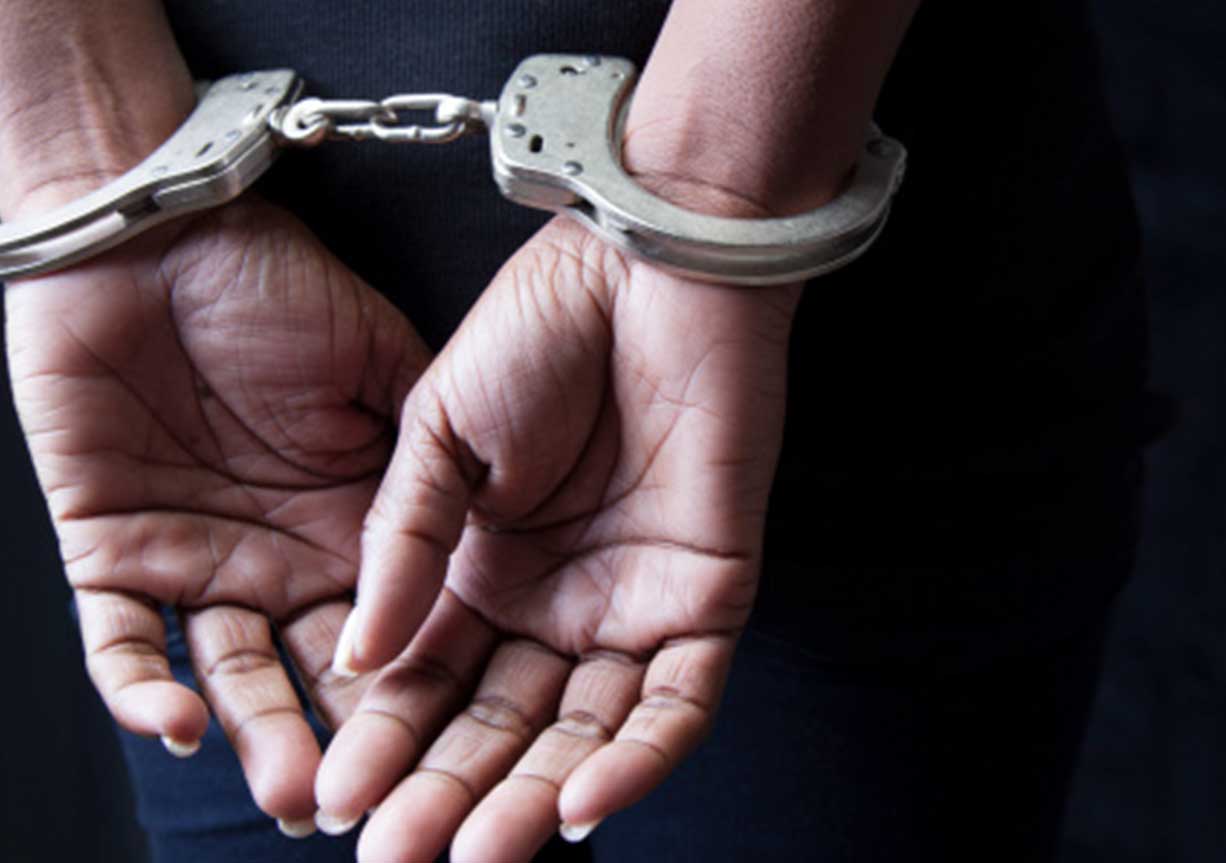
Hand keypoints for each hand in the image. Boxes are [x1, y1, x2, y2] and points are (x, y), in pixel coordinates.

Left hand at [3, 198, 429, 833]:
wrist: (157, 229)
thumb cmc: (276, 284)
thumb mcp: (389, 370)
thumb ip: (436, 464)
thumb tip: (509, 541)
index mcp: (354, 525)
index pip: (395, 630)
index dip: (421, 695)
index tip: (459, 750)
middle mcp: (280, 559)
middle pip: (315, 675)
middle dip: (342, 745)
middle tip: (373, 805)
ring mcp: (193, 561)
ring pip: (225, 676)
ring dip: (254, 734)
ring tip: (288, 791)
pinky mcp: (107, 551)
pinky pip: (117, 644)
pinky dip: (141, 688)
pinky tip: (178, 723)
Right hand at [315, 217, 796, 860]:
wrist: (649, 265)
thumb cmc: (543, 327)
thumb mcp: (438, 436)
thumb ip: (401, 547)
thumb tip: (358, 662)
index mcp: (480, 571)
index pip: (427, 684)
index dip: (383, 741)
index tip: (331, 796)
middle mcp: (556, 603)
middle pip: (500, 726)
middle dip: (448, 792)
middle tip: (395, 854)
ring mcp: (633, 605)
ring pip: (585, 732)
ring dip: (535, 798)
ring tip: (477, 853)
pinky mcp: (708, 596)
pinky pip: (678, 701)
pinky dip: (637, 758)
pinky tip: (582, 806)